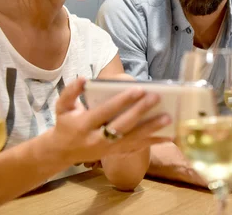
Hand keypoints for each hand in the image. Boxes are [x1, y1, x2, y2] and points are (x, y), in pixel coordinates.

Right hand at [49, 77, 171, 164]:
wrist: (62, 151)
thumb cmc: (66, 123)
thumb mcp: (62, 107)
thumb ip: (71, 92)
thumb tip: (84, 78)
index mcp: (83, 125)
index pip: (105, 112)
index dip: (122, 101)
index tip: (139, 88)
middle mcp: (97, 139)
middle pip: (122, 125)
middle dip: (140, 111)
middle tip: (156, 98)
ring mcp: (108, 149)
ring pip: (133, 139)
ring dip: (151, 129)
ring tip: (168, 117)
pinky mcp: (117, 153)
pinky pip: (138, 148)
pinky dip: (154, 142)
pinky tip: (169, 135)